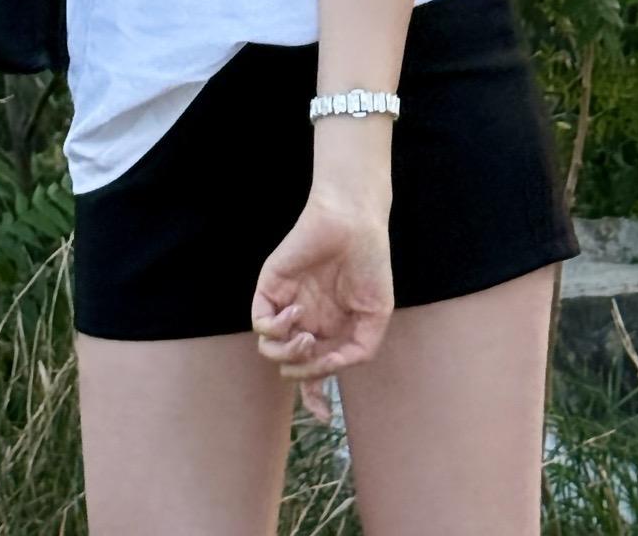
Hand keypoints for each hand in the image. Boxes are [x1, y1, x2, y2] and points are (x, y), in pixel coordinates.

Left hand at [250, 190, 392, 417]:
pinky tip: (297, 311)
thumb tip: (330, 369)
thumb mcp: (377, 315)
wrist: (353, 222)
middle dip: (303, 374)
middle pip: (290, 367)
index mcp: (331, 329)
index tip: (324, 415)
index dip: (315, 397)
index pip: (314, 372)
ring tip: (307, 336)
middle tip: (317, 354)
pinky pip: (260, 323)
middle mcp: (307, 321)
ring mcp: (287, 305)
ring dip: (288, 354)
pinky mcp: (270, 288)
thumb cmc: (370, 263)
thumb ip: (359, 349)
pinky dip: (276, 327)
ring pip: (271, 351)